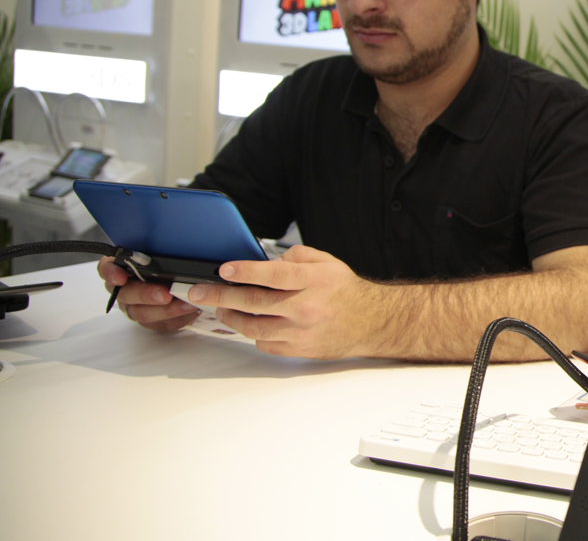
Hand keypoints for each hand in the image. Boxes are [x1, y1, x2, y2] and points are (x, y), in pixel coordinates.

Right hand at [97, 256, 199, 331]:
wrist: (182, 283)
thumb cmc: (168, 264)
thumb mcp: (162, 254)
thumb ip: (159, 252)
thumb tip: (171, 246)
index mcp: (121, 268)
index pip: (106, 268)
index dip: (111, 273)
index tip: (120, 277)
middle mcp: (123, 289)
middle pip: (125, 294)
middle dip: (145, 295)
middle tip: (165, 294)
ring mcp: (135, 307)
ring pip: (141, 313)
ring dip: (165, 310)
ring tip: (185, 303)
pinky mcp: (150, 321)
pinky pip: (159, 324)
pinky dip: (176, 318)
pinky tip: (189, 311)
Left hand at [184, 245, 388, 358]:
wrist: (371, 322)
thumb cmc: (346, 292)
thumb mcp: (328, 262)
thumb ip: (298, 256)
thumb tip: (267, 260)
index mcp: (315, 281)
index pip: (274, 274)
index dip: (245, 271)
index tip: (223, 270)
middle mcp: (307, 307)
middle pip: (254, 302)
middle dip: (220, 295)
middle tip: (198, 292)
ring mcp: (301, 331)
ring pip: (253, 327)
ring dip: (230, 316)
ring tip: (220, 308)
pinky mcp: (299, 350)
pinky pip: (264, 343)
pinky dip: (253, 333)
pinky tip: (251, 323)